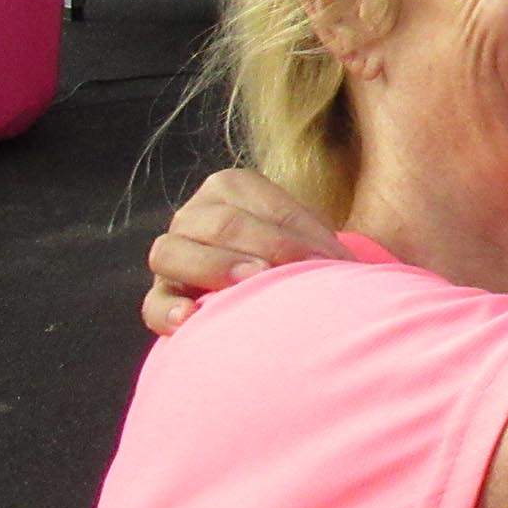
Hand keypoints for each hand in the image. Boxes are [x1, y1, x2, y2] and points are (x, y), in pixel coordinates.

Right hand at [142, 167, 351, 334]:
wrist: (261, 288)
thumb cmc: (292, 260)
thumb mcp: (307, 238)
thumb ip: (320, 243)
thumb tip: (354, 268)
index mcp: (233, 188)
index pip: (268, 206)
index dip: (304, 234)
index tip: (337, 264)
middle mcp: (196, 213)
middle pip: (221, 223)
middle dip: (262, 244)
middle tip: (289, 270)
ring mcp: (172, 253)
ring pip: (171, 251)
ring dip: (213, 266)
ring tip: (249, 284)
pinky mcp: (161, 294)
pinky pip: (153, 302)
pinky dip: (168, 310)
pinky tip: (190, 320)